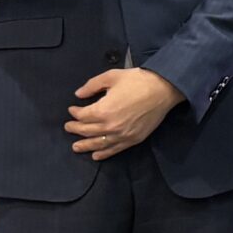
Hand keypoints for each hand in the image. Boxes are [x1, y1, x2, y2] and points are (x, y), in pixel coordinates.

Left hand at [66, 68, 183, 158]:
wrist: (164, 89)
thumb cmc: (137, 80)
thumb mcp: (112, 76)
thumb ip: (92, 85)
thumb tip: (78, 94)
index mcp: (103, 110)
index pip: (82, 116)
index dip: (74, 113)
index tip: (72, 109)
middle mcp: (110, 126)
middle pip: (87, 131)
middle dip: (75, 129)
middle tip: (68, 127)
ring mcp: (122, 135)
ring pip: (98, 144)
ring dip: (85, 145)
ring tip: (76, 147)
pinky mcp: (133, 140)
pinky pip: (114, 150)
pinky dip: (104, 154)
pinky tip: (96, 155)